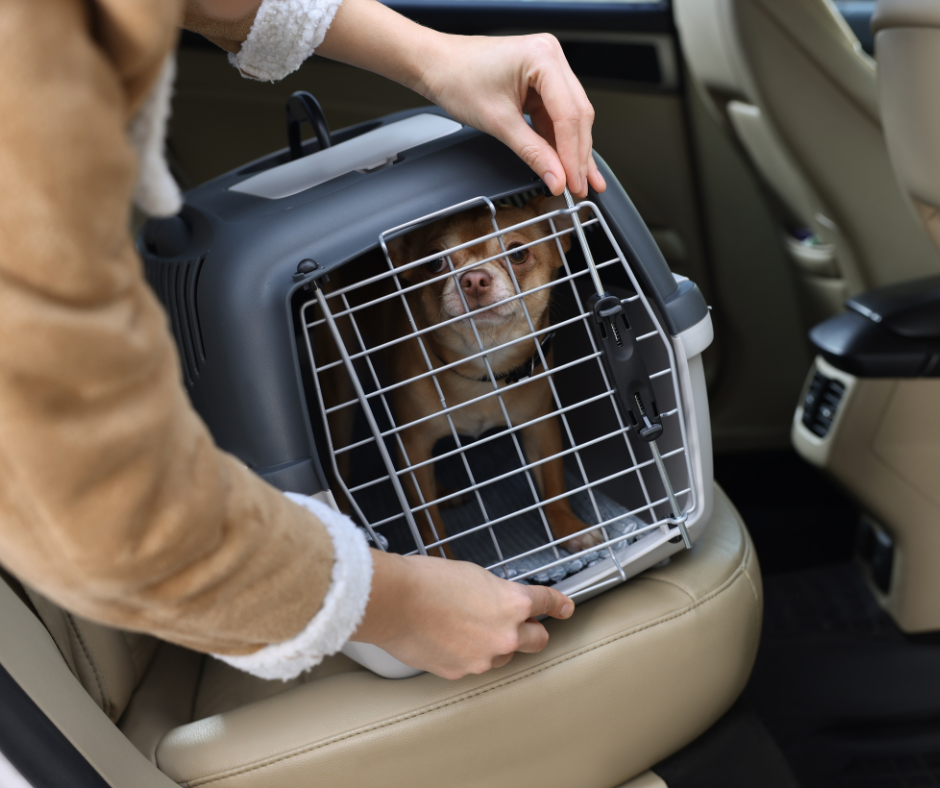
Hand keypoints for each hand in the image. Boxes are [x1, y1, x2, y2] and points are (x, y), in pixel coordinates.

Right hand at [352, 550, 574, 679]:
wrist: (393, 601)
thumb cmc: (426, 580)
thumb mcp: (473, 575)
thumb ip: (495, 593)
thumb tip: (498, 602)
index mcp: (512, 602)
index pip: (546, 602)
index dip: (558, 604)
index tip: (565, 607)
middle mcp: (505, 633)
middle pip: (538, 639)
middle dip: (534, 631)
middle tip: (525, 625)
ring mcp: (484, 657)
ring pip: (504, 655)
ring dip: (496, 644)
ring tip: (469, 627)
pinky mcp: (460, 672)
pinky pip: (474, 664)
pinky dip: (468, 654)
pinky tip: (449, 638)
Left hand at [416, 33, 606, 198]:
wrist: (436, 65)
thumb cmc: (457, 77)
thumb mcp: (498, 121)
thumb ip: (531, 152)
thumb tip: (555, 177)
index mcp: (543, 57)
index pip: (568, 114)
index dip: (572, 154)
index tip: (572, 181)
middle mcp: (551, 57)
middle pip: (576, 115)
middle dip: (578, 155)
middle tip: (580, 186)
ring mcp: (548, 69)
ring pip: (570, 118)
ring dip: (573, 151)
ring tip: (579, 180)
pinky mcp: (541, 83)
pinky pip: (556, 116)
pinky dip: (560, 141)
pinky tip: (568, 163)